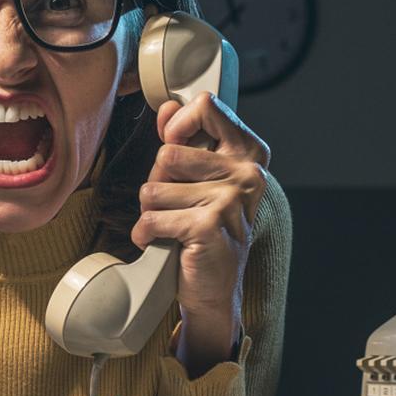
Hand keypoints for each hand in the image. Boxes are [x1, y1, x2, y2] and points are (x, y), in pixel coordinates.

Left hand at [130, 92, 271, 368]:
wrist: (216, 288)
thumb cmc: (206, 230)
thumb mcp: (200, 179)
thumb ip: (186, 139)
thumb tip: (166, 107)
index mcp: (249, 154)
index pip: (206, 106)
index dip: (178, 125)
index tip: (172, 147)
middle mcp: (246, 174)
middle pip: (167, 154)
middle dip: (158, 183)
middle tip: (174, 206)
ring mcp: (229, 200)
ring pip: (153, 188)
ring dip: (150, 212)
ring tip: (170, 226)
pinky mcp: (208, 226)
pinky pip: (151, 218)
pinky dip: (146, 234)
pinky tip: (159, 242)